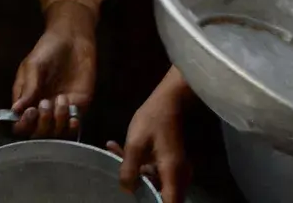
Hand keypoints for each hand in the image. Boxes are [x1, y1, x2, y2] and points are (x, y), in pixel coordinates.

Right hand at [10, 1, 97, 138]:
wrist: (72, 39)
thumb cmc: (48, 49)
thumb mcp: (33, 66)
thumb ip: (27, 88)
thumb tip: (15, 110)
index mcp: (27, 100)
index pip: (21, 124)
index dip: (25, 124)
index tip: (31, 111)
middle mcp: (42, 109)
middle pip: (38, 134)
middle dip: (42, 124)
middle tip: (45, 104)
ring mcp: (60, 109)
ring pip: (56, 133)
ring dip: (58, 122)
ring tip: (60, 99)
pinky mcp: (78, 106)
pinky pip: (73, 126)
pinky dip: (72, 126)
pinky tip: (72, 117)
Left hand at [110, 67, 193, 200]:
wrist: (168, 100)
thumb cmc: (153, 119)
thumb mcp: (135, 144)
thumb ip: (129, 169)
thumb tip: (127, 190)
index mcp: (171, 173)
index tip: (139, 201)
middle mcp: (177, 176)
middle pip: (160, 194)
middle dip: (138, 187)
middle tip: (119, 170)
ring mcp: (174, 170)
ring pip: (153, 181)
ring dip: (134, 172)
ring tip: (114, 151)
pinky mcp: (169, 164)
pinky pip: (154, 171)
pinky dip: (138, 164)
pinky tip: (118, 149)